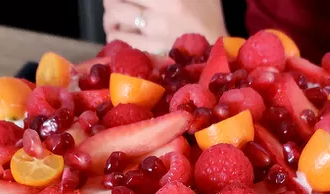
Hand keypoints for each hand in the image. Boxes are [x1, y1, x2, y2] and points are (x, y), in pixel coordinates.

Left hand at [103, 0, 227, 53]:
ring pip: (116, 22)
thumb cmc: (208, 17)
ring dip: (109, 20)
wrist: (219, 50)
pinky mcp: (153, 52)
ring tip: (113, 21)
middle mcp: (161, 12)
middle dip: (110, 3)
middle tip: (112, 6)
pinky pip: (124, 42)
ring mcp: (155, 34)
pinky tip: (121, 36)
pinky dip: (116, 37)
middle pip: (117, 3)